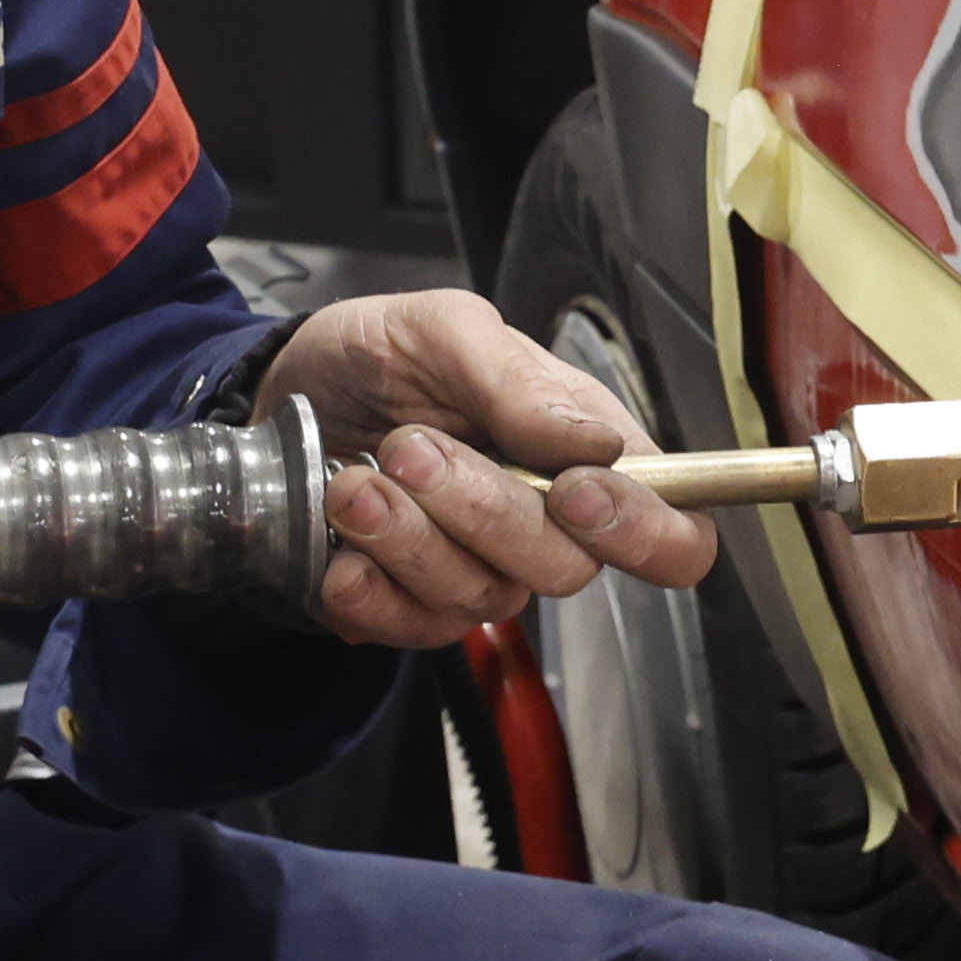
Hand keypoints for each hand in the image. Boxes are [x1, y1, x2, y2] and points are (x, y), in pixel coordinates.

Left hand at [256, 290, 716, 650]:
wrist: (287, 391)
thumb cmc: (381, 355)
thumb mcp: (442, 329)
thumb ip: (516, 380)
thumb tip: (599, 441)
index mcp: (583, 452)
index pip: (673, 531)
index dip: (644, 532)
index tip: (574, 491)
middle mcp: (546, 526)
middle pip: (567, 569)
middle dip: (484, 511)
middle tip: (409, 448)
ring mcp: (480, 572)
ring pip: (483, 600)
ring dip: (411, 540)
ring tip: (352, 481)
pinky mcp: (413, 607)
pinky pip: (414, 631)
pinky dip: (370, 593)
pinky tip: (339, 550)